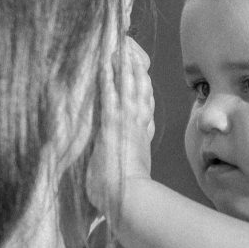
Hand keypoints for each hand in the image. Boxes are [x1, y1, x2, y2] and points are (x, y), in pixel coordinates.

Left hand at [86, 36, 154, 217]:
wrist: (131, 201)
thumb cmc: (127, 197)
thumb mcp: (130, 176)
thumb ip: (129, 167)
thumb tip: (128, 170)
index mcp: (141, 137)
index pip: (145, 105)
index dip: (143, 87)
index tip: (141, 72)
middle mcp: (138, 126)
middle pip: (141, 89)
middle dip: (136, 68)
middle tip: (131, 49)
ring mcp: (127, 123)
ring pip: (129, 86)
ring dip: (124, 65)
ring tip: (119, 45)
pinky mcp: (113, 125)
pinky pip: (110, 95)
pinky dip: (108, 78)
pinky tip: (104, 62)